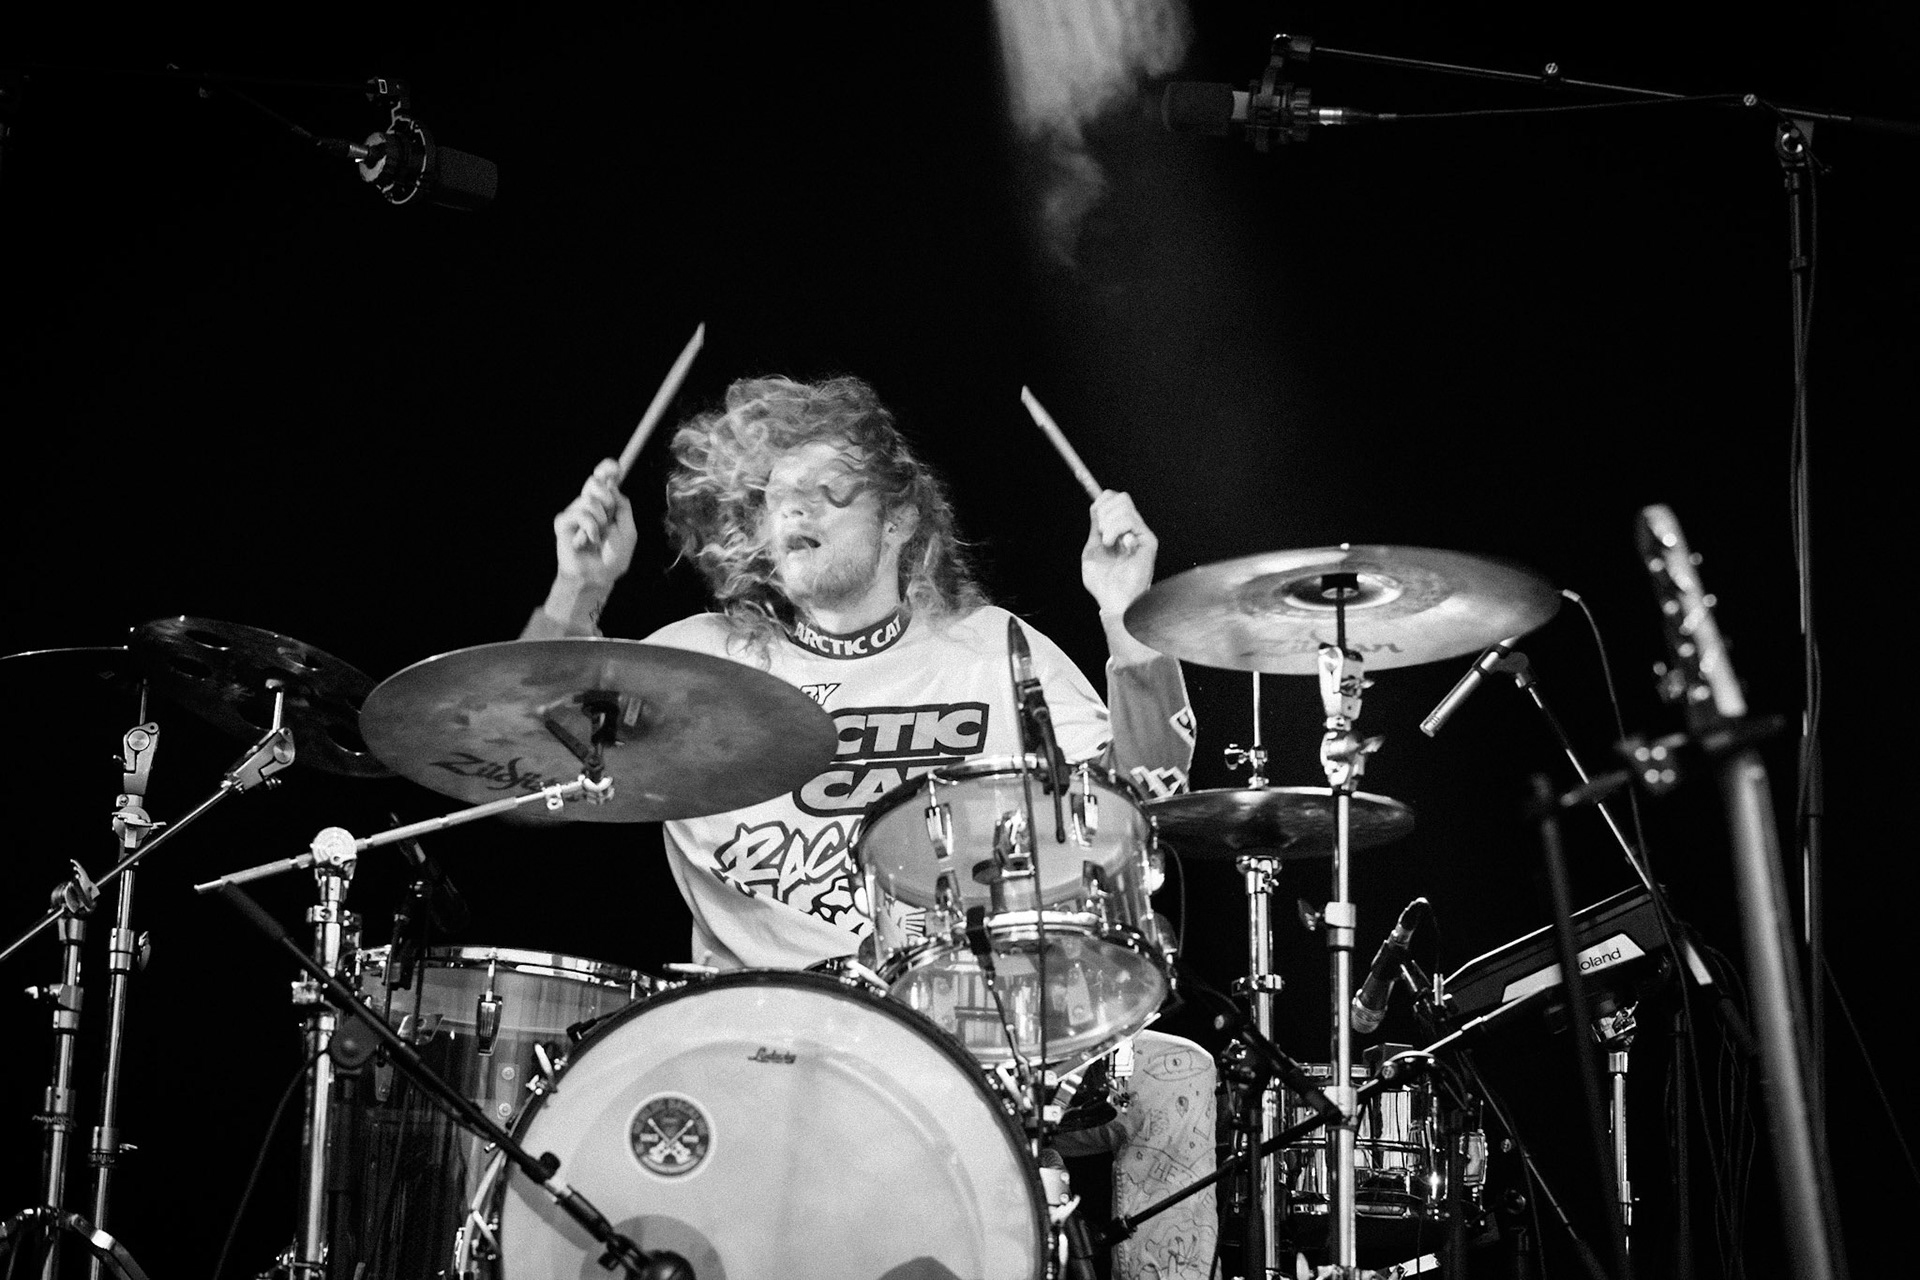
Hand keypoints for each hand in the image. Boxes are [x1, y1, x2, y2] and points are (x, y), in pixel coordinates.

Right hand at [554, 458, 637, 589]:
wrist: (598, 575)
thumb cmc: (614, 556)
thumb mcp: (628, 530)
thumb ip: (623, 507)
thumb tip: (614, 488)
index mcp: (604, 505)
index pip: (602, 479)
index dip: (606, 468)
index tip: (615, 467)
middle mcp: (588, 505)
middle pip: (595, 483)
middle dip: (607, 499)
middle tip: (608, 519)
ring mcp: (574, 512)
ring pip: (590, 500)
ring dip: (600, 521)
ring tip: (598, 536)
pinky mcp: (563, 522)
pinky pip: (580, 514)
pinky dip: (590, 528)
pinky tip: (589, 540)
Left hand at [1081, 490, 1157, 614]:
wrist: (1113, 601)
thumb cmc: (1103, 583)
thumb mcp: (1092, 549)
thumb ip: (1096, 527)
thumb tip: (1096, 505)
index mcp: (1119, 530)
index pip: (1114, 500)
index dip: (1102, 501)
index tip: (1095, 515)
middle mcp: (1132, 530)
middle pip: (1121, 497)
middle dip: (1104, 512)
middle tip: (1101, 534)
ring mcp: (1140, 534)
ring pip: (1124, 505)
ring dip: (1108, 523)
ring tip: (1107, 543)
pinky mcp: (1148, 541)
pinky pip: (1130, 519)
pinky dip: (1115, 529)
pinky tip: (1114, 545)